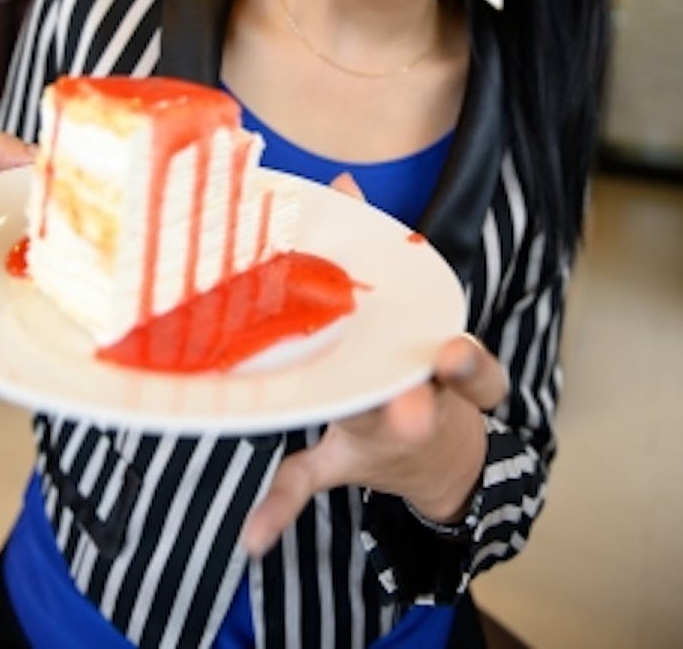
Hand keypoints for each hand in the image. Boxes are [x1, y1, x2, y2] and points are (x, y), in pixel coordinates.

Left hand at [242, 174, 507, 556]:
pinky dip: (277, 511)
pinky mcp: (340, 462)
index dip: (465, 367)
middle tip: (407, 412)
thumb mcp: (412, 308)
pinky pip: (307, 485)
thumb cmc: (417, 362)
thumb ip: (379, 241)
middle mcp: (413, 410)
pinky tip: (251, 539)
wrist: (440, 457)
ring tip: (333, 455)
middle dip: (411, 408)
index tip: (450, 353)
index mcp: (438, 372)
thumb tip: (343, 177)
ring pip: (364, 443)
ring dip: (345, 449)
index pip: (465, 374)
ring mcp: (374, 442)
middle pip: (416, 414)